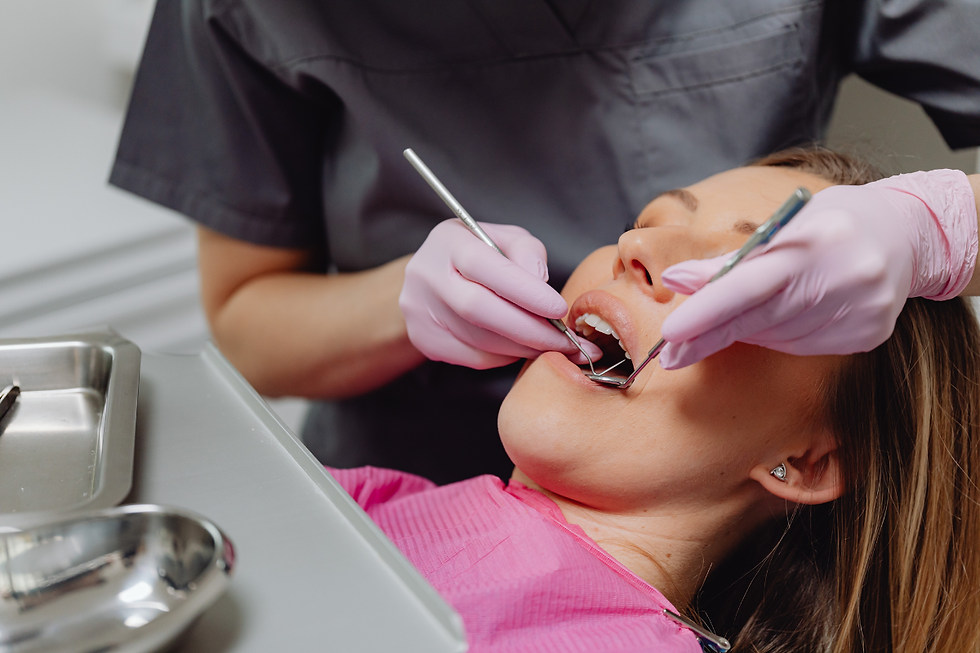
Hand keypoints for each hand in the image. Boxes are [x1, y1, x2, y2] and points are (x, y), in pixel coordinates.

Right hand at [400, 220, 600, 368]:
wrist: (432, 276)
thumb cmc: (479, 253)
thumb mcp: (505, 238)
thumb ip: (527, 252)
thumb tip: (540, 283)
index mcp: (449, 242)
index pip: (486, 267)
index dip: (525, 292)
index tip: (560, 309)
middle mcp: (427, 275)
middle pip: (479, 309)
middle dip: (529, 329)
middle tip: (567, 343)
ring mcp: (420, 310)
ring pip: (479, 339)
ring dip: (523, 347)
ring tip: (554, 347)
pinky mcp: (424, 339)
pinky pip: (472, 357)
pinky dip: (505, 356)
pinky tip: (522, 348)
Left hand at [657, 170, 977, 368]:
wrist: (907, 232)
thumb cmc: (833, 222)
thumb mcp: (784, 224)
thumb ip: (732, 258)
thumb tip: (676, 279)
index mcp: (817, 239)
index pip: (750, 283)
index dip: (708, 310)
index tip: (671, 332)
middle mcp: (845, 277)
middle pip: (759, 318)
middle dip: (709, 336)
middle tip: (669, 353)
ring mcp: (861, 310)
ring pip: (778, 337)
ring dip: (746, 331)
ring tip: (740, 315)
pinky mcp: (869, 334)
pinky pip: (804, 346)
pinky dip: (780, 336)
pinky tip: (782, 317)